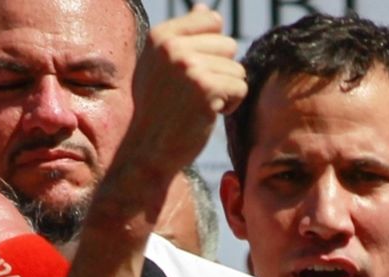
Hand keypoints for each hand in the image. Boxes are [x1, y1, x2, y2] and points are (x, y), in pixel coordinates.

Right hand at [122, 5, 246, 177]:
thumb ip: (183, 37)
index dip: (212, 49)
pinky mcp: (207, 88)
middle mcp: (173, 47)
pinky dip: (231, 105)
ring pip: (237, 69)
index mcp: (160, 36)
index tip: (193, 72)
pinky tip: (208, 115)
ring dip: (226, 91)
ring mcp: (189, 66)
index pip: (211, 20)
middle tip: (194, 94)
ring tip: (198, 105)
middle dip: (220, 71)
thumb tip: (206, 9)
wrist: (148, 151)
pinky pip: (240, 88)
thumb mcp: (161, 66)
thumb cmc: (157, 111)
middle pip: (228, 44)